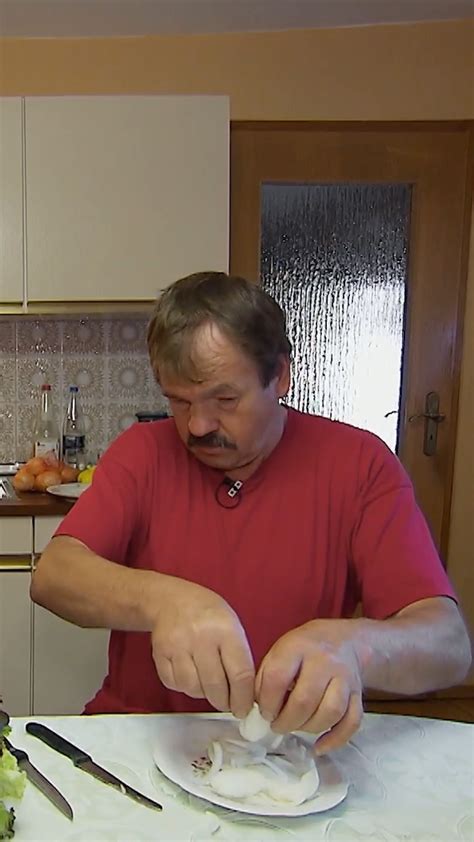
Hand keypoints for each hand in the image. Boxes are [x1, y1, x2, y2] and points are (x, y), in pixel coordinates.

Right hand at [151, 576, 254, 717]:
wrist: (171, 600)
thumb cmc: (208, 614)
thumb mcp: (232, 625)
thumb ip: (239, 657)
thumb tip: (247, 695)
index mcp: (225, 630)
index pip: (240, 673)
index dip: (244, 698)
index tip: (244, 709)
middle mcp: (201, 638)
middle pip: (215, 685)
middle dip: (224, 702)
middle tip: (227, 705)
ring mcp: (178, 646)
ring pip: (193, 688)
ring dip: (203, 694)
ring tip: (208, 685)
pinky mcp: (160, 654)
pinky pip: (174, 684)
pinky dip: (184, 687)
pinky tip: (191, 676)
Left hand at [256, 620, 364, 753]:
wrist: (344, 641)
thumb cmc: (303, 650)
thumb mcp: (279, 652)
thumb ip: (266, 678)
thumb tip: (257, 712)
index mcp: (297, 647)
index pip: (278, 678)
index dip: (268, 702)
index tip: (265, 713)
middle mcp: (324, 660)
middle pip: (305, 700)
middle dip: (287, 721)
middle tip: (277, 725)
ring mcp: (345, 677)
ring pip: (331, 712)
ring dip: (309, 728)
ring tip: (296, 727)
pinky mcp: (358, 694)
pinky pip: (352, 722)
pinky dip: (335, 739)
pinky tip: (319, 746)